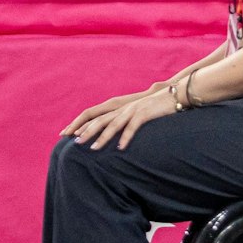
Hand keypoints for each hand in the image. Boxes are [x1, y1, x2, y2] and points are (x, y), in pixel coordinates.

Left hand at [63, 83, 179, 150]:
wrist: (176, 94)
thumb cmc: (157, 105)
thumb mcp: (137, 111)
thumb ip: (124, 118)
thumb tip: (113, 131)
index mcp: (119, 106)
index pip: (93, 114)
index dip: (79, 123)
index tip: (67, 133)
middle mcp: (123, 107)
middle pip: (99, 119)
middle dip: (86, 131)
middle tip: (74, 143)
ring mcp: (133, 109)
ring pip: (113, 124)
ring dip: (102, 137)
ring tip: (93, 148)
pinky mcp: (145, 113)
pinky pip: (133, 127)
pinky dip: (126, 137)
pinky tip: (120, 148)